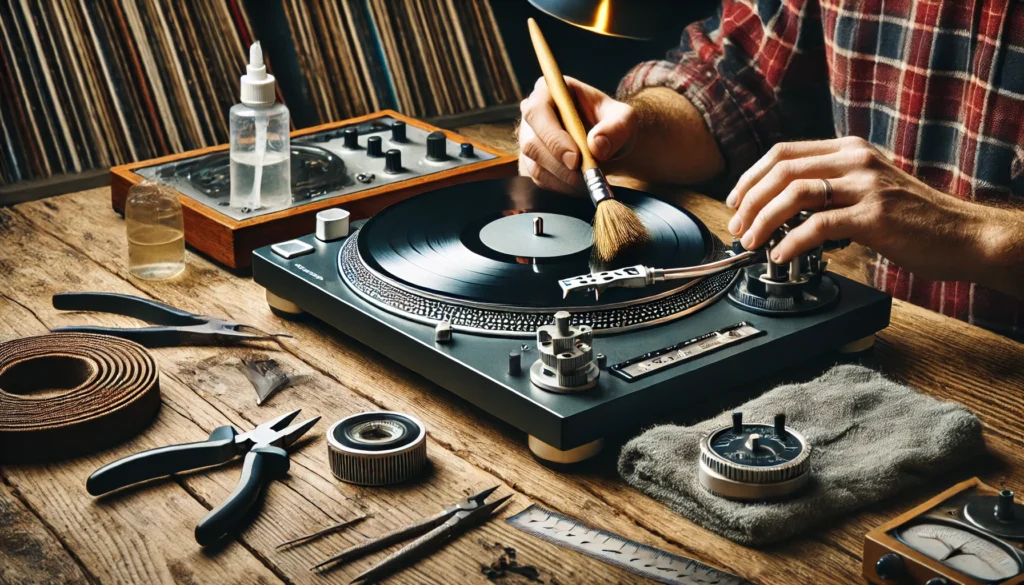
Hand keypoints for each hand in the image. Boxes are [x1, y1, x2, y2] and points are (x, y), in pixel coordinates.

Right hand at [518, 77, 636, 192]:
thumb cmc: (613, 124)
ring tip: (590, 180)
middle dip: (559, 164)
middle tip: (585, 176)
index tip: (575, 158)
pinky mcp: (532, 163)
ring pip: (534, 166)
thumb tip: (596, 144)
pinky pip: (540, 180)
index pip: (537, 112)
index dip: (553, 137)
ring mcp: (529, 140)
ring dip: (564, 179)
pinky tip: (582, 184)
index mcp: (549, 91)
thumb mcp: (625, 119)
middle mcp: (532, 115)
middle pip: (531, 143)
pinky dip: (563, 187)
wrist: (609, 142)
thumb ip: (616, 127)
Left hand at [726, 136, 997, 282]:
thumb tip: (781, 208)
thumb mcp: (867, 188)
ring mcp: (866, 186)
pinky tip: (782, 255)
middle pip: (782, 171)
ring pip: (795, 194)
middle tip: (737, 227)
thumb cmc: (914, 218)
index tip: (735, 201)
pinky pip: (818, 225)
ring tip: (752, 242)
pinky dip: (791, 242)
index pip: (782, 153)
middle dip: (750, 201)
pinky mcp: (875, 216)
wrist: (963, 235)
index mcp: (849, 150)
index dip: (750, 177)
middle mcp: (856, 160)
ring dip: (763, 220)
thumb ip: (830, 188)